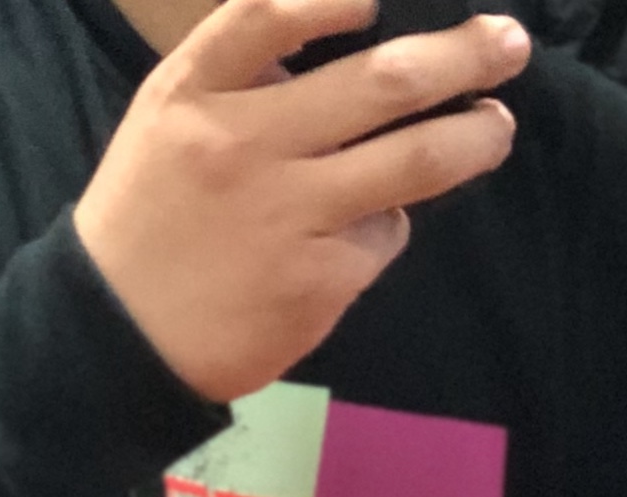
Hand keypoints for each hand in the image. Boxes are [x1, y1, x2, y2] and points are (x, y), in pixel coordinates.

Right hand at [75, 0, 528, 402]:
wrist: (117, 335)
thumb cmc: (150, 218)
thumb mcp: (166, 119)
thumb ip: (237, 75)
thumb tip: (336, 45)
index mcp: (196, 93)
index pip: (267, 15)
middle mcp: (245, 144)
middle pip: (379, 84)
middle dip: (460, 58)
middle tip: (508, 44)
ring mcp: (287, 215)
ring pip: (410, 162)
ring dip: (471, 138)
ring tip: (497, 126)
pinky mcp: (317, 281)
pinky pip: (382, 236)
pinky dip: (389, 225)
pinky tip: (371, 226)